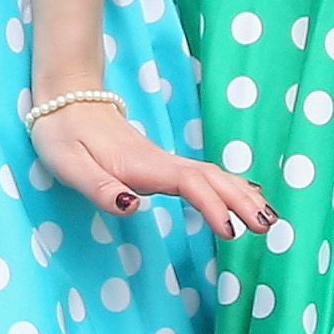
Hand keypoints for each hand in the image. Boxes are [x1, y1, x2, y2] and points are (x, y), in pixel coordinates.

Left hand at [26, 95, 274, 237]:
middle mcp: (160, 162)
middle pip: (212, 178)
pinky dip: (230, 185)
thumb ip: (99, 187)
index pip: (188, 184)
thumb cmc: (63, 136)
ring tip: (269, 218)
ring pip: (213, 175)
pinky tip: (248, 194)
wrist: (65, 102)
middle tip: (268, 227)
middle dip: (242, 201)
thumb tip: (132, 206)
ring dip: (242, 194)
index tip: (230, 231)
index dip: (212, 205)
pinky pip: (204, 175)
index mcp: (142, 165)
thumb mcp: (69, 165)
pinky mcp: (161, 164)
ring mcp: (164, 161)